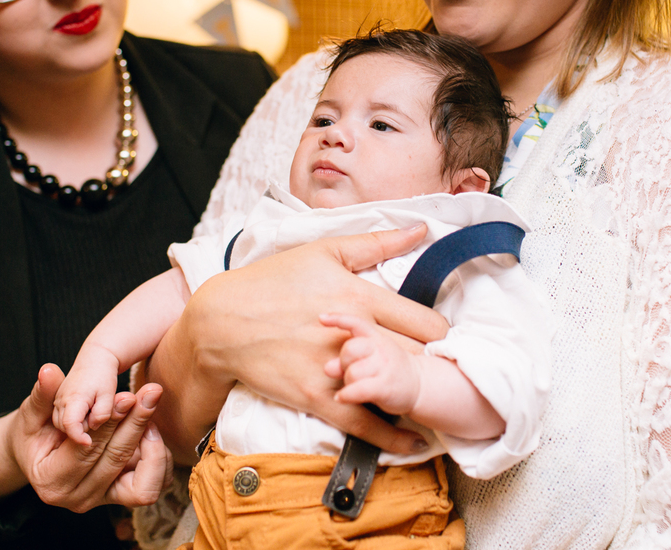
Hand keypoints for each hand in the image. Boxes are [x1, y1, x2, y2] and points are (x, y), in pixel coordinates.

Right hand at [0, 363, 170, 509]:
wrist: (40, 457)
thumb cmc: (34, 433)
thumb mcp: (32, 413)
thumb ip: (43, 394)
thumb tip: (48, 371)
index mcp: (51, 481)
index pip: (87, 450)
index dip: (110, 421)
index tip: (127, 395)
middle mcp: (78, 498)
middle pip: (117, 460)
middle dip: (136, 423)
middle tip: (151, 392)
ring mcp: (102, 501)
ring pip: (145, 483)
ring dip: (154, 446)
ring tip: (149, 412)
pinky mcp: (122, 496)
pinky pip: (155, 484)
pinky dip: (160, 459)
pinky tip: (151, 429)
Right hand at [53, 349, 120, 445]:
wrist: (94, 360)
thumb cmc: (103, 376)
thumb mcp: (108, 394)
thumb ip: (103, 413)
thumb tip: (93, 427)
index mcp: (73, 399)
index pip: (70, 425)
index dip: (79, 437)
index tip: (89, 442)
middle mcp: (60, 401)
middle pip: (66, 428)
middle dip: (80, 430)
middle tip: (95, 418)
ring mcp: (57, 402)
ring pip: (62, 426)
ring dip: (76, 426)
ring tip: (91, 413)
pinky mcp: (57, 403)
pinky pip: (63, 420)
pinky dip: (73, 422)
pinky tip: (85, 414)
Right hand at [147, 225, 444, 461]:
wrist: (222, 320)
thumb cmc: (273, 280)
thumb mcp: (324, 251)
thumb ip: (377, 242)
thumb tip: (421, 229)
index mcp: (359, 296)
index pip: (426, 322)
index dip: (444, 335)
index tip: (446, 341)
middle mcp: (353, 333)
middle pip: (418, 358)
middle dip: (436, 366)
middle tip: (447, 372)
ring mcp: (334, 368)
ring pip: (394, 390)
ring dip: (417, 396)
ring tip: (433, 400)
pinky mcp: (316, 397)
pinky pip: (364, 423)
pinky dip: (392, 436)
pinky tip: (413, 441)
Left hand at [322, 312, 420, 415]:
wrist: (419, 384)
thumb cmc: (389, 369)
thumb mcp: (371, 355)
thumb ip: (348, 358)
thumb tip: (328, 367)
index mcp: (376, 337)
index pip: (356, 323)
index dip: (338, 319)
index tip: (321, 318)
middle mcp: (380, 348)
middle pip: (349, 350)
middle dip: (344, 362)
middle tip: (350, 370)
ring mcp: (383, 367)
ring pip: (352, 372)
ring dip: (348, 382)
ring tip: (355, 386)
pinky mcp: (384, 386)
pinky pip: (358, 389)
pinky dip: (347, 395)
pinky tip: (341, 397)